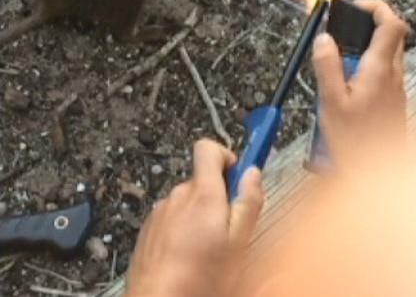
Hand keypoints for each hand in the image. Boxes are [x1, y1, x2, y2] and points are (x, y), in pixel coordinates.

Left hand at [124, 139, 263, 296]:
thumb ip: (248, 202)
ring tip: (206, 251)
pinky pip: (171, 219)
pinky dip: (181, 231)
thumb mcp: (238, 242)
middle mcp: (178, 196)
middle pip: (201, 181)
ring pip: (186, 203)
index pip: (208, 149)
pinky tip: (187, 258)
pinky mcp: (148, 230)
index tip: (236, 177)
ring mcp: (159, 212)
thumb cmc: (200, 279)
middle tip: (227, 230)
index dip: (224, 156)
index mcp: (202, 193)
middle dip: (216, 198)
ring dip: (198, 218)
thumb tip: (253, 173)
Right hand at [312, 0, 407, 170]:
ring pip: (388, 52)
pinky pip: (384, 71)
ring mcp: (396, 88)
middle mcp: (394, 75)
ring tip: (339, 60)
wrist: (380, 176)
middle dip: (368, 24)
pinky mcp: (393, 100)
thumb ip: (327, 66)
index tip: (353, 7)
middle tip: (343, 30)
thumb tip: (323, 39)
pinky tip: (346, 84)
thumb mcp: (331, 102)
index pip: (390, 22)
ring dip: (366, 46)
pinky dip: (367, 65)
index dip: (374, 7)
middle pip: (391, 34)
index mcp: (380, 69)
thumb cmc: (358, 144)